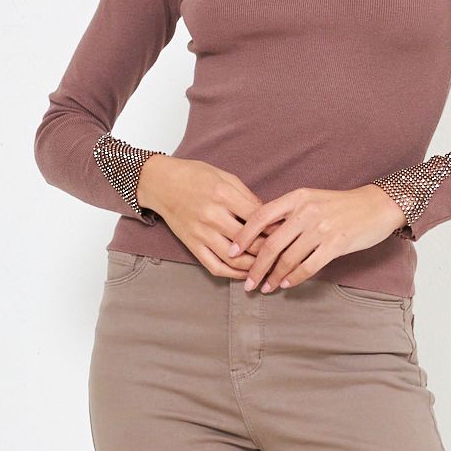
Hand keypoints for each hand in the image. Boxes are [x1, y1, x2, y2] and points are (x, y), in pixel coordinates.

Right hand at [137, 155, 281, 278]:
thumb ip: (247, 196)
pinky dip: (232, 274)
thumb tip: (269, 215)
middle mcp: (212, 216)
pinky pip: (214, 266)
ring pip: (234, 259)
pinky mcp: (192, 245)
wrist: (161, 183)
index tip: (288, 232)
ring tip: (269, 268)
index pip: (257, 217)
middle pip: (249, 241)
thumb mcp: (224, 176)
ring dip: (254, 266)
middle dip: (270, 250)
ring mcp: (201, 233)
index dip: (275, 227)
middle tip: (285, 254)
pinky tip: (245, 274)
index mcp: (223, 195)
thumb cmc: (194, 176)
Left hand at [226, 184, 408, 292]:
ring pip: (288, 258)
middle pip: (271, 244)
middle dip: (255, 266)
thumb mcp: (311, 199)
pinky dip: (293, 278)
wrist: (376, 206)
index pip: (261, 216)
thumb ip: (288, 214)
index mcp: (296, 197)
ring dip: (273, 276)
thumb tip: (261, 236)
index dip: (243, 236)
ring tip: (264, 287)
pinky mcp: (336, 244)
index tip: (231, 252)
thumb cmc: (340, 205)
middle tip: (247, 282)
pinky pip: (308, 266)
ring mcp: (321, 228)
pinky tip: (285, 284)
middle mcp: (306, 212)